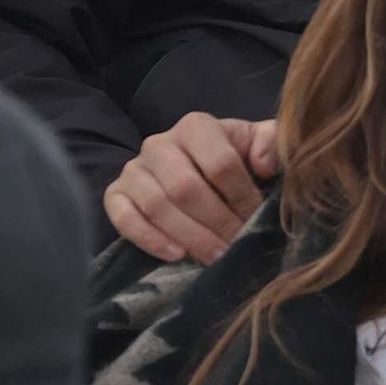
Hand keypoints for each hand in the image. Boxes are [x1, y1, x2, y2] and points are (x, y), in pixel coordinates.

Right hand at [104, 113, 279, 264]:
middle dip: (216, 222)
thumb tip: (264, 164)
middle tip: (237, 245)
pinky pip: (124, 219)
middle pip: (186, 187)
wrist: (192, 166)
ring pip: (157, 205)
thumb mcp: (256, 141)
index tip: (256, 218)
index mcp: (197, 126)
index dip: (241, 196)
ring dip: (189, 236)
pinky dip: (150, 239)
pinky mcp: (115, 194)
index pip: (220, 163)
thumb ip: (270, 142)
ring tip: (214, 257)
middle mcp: (159, 143)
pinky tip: (177, 256)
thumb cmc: (231, 155)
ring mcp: (133, 169)